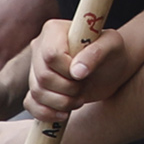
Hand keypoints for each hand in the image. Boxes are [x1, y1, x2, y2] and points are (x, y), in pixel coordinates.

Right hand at [19, 19, 136, 125]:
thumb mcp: (113, 45)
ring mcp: (35, 68)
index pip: (51, 55)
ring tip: (79, 98)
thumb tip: (77, 71)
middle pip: (43, 76)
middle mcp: (40, 46)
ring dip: (62, 102)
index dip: (68, 70)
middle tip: (83, 86)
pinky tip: (64, 113)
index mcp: (54, 29)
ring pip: (37, 92)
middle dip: (68, 89)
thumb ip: (96, 53)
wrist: (111, 68)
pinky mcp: (37, 86)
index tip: (84, 73)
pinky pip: (30, 104)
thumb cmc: (112, 52)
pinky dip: (46, 113)